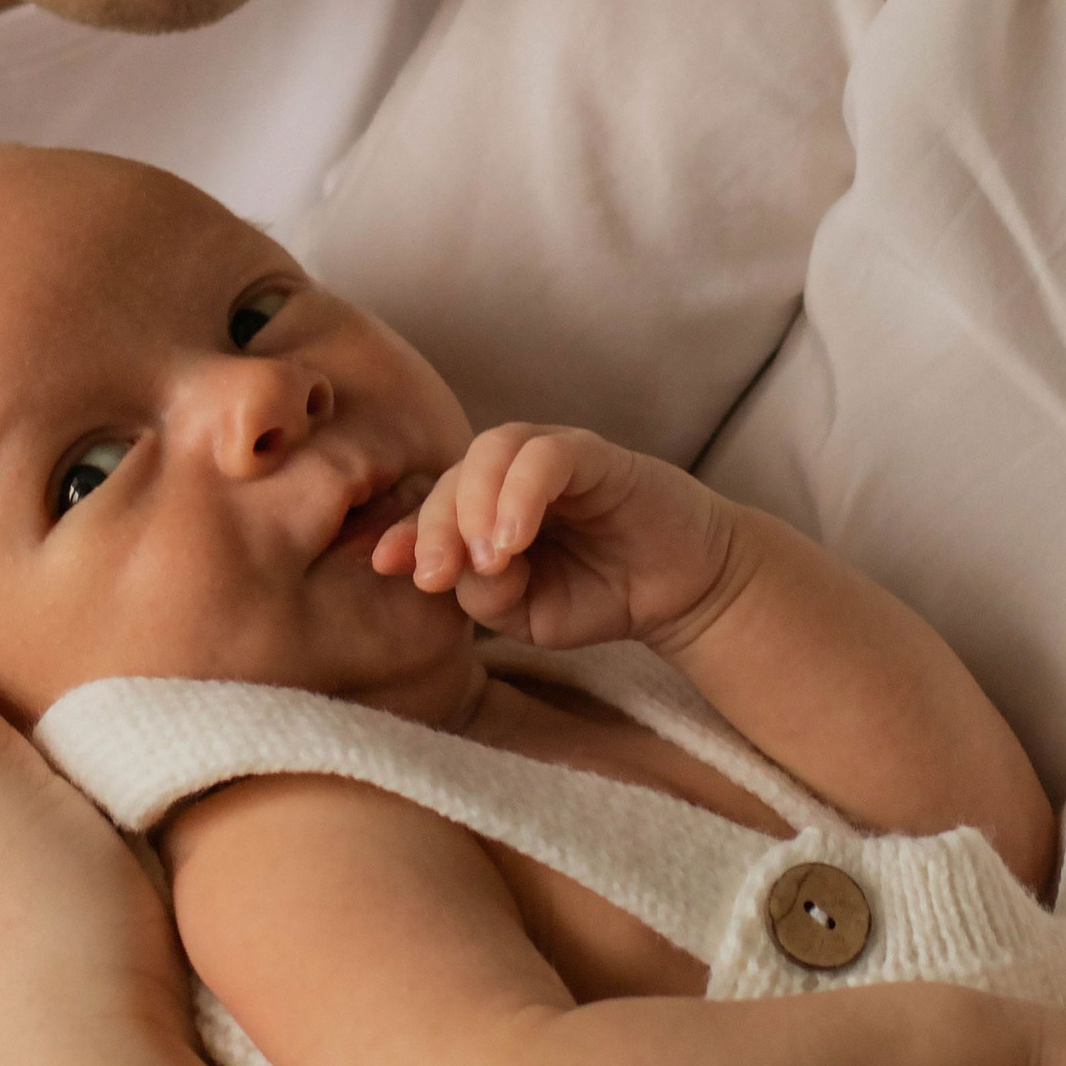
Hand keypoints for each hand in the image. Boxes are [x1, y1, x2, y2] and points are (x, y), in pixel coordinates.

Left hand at [373, 422, 744, 651]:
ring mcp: (553, 457)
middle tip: (433, 573)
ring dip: (475, 505)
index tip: (382, 564)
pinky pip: (546, 457)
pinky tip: (515, 540)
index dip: (403, 530)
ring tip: (488, 559)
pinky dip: (520, 493)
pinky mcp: (595, 454)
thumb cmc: (600, 595)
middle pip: (452, 475)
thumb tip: (452, 571)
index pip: (431, 506)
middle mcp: (511, 474)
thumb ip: (484, 595)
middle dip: (433, 523)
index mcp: (485, 509)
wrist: (683, 590)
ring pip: (491, 450)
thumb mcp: (528, 614)